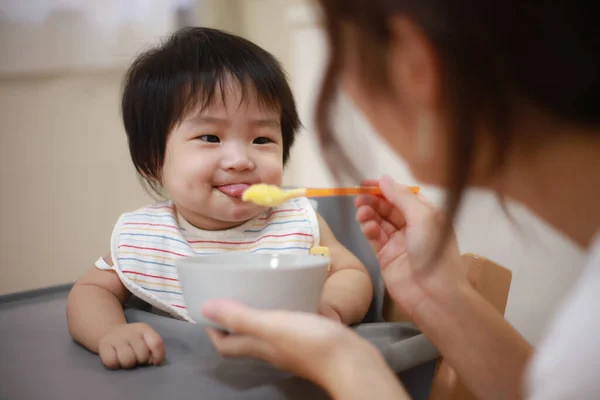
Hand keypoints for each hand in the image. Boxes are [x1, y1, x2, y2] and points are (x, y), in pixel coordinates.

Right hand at [98, 323, 164, 368]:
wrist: (109, 332)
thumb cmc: (132, 340)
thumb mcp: (146, 338)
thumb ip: (154, 347)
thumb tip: (154, 361)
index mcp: (144, 329)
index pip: (156, 343)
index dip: (158, 356)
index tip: (155, 362)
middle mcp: (131, 332)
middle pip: (142, 355)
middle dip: (141, 361)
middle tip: (136, 358)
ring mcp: (116, 338)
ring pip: (128, 360)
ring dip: (128, 364)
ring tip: (126, 359)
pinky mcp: (103, 345)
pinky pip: (112, 362)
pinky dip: (115, 364)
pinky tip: (115, 359)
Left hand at [202, 300, 380, 389]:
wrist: (352, 361)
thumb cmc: (310, 343)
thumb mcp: (272, 326)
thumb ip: (240, 317)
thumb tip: (204, 308)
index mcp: (258, 347)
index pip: (226, 345)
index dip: (213, 330)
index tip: (209, 308)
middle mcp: (271, 350)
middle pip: (244, 339)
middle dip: (232, 321)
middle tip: (232, 294)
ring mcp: (291, 348)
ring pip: (266, 333)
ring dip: (257, 315)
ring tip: (258, 292)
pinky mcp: (310, 341)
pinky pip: (287, 327)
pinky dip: (281, 313)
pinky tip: (290, 299)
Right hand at [355, 175, 467, 318]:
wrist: (434, 295)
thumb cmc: (434, 252)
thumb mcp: (423, 217)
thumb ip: (402, 197)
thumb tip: (384, 179)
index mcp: (427, 214)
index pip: (404, 195)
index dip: (386, 188)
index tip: (366, 183)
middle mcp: (413, 226)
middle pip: (388, 207)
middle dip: (374, 201)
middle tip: (358, 199)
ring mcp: (399, 242)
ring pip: (379, 221)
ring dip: (369, 214)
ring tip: (361, 212)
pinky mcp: (386, 257)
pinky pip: (374, 238)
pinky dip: (368, 229)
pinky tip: (365, 226)